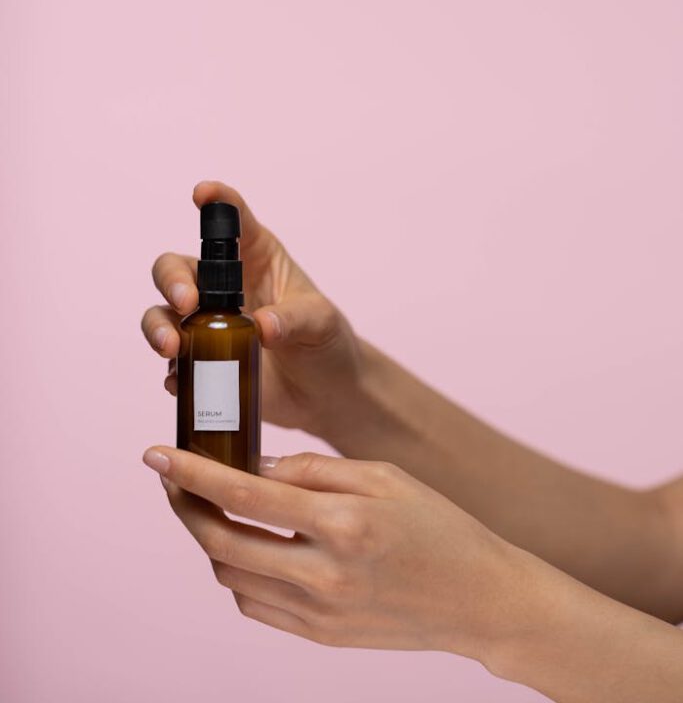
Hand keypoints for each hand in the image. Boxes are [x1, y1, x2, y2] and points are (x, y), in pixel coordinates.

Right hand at [140, 180, 362, 435]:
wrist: (326, 395)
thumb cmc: (327, 344)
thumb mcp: (321, 323)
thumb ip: (294, 319)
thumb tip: (263, 326)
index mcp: (256, 258)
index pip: (233, 221)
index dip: (216, 201)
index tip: (202, 193)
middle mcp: (223, 287)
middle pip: (177, 268)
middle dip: (171, 280)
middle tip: (186, 302)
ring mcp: (207, 326)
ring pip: (162, 314)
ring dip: (158, 327)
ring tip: (171, 348)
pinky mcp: (202, 364)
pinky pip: (172, 364)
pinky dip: (171, 371)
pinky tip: (180, 382)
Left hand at [141, 445, 521, 659]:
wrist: (478, 598)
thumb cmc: (436, 524)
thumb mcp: (383, 474)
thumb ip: (313, 469)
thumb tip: (254, 467)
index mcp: (343, 521)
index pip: (244, 493)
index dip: (191, 472)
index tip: (156, 453)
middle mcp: (325, 573)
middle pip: (222, 541)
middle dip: (186, 506)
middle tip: (174, 479)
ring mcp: (320, 614)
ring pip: (231, 576)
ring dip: (211, 539)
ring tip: (213, 506)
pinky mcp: (321, 637)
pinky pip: (255, 606)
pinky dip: (238, 573)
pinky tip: (248, 545)